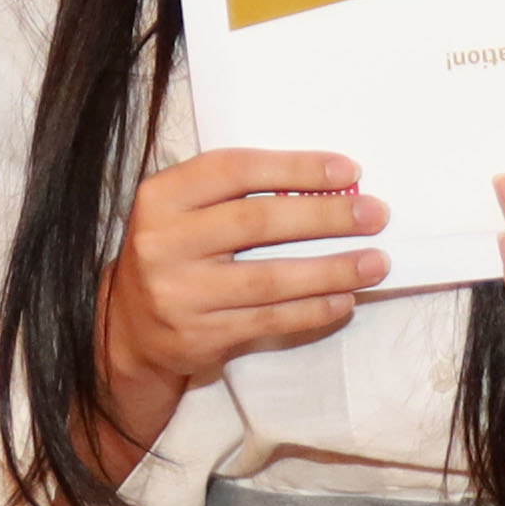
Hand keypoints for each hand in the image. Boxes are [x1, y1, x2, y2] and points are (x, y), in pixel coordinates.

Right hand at [96, 147, 388, 434]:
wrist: (129, 327)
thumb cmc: (176, 252)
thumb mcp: (185, 210)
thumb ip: (238, 194)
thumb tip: (328, 186)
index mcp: (161, 197)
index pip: (235, 171)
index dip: (295, 169)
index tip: (347, 173)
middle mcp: (164, 243)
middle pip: (258, 223)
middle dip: (325, 217)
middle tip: (374, 214)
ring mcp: (179, 294)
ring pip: (270, 279)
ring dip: (332, 270)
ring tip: (375, 261)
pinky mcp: (199, 336)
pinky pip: (269, 320)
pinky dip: (313, 310)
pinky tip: (344, 299)